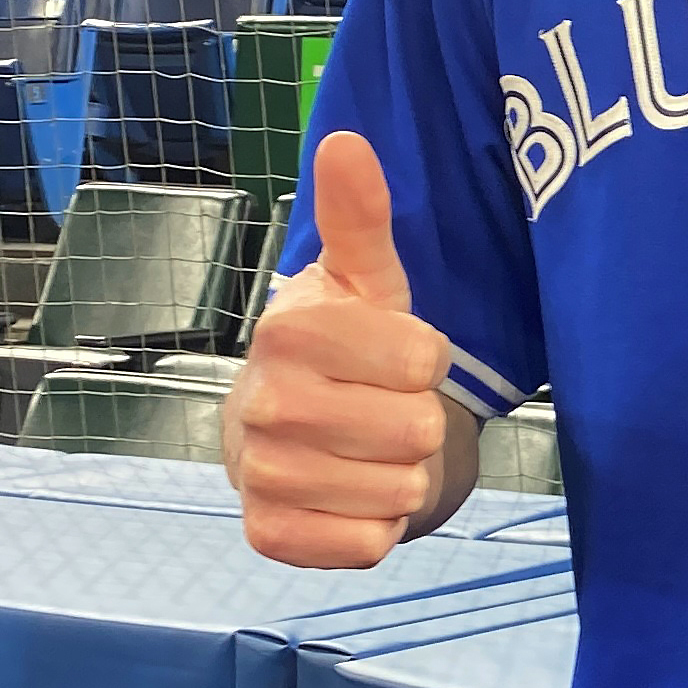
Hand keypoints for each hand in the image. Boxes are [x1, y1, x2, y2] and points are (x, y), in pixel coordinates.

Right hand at [230, 133, 454, 568]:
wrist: (302, 434)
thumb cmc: (349, 350)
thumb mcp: (366, 281)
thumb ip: (360, 218)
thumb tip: (348, 142)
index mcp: (288, 332)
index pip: (420, 359)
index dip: (428, 361)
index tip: (402, 354)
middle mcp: (261, 402)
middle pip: (415, 430)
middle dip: (419, 424)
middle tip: (385, 410)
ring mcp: (259, 473)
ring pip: (397, 490)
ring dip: (402, 478)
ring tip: (370, 452)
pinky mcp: (267, 533)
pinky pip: (363, 545)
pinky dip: (376, 529)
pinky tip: (353, 497)